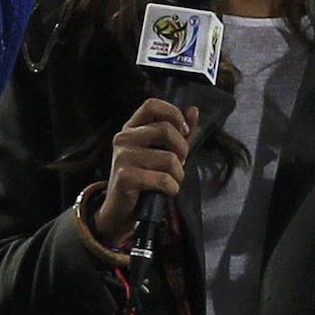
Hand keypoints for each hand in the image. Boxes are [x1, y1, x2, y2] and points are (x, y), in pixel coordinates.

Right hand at [93, 98, 197, 246]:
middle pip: (166, 130)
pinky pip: (163, 178)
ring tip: (172, 180)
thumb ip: (178, 131)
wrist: (120, 209)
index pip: (152, 105)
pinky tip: (167, 191)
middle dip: (183, 149)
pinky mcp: (125, 177)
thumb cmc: (144, 177)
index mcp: (131, 127)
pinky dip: (172, 187)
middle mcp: (124, 138)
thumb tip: (194, 110)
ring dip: (179, 174)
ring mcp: (123, 156)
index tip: (184, 131)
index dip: (173, 114)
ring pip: (169, 158)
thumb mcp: (161, 151)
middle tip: (180, 163)